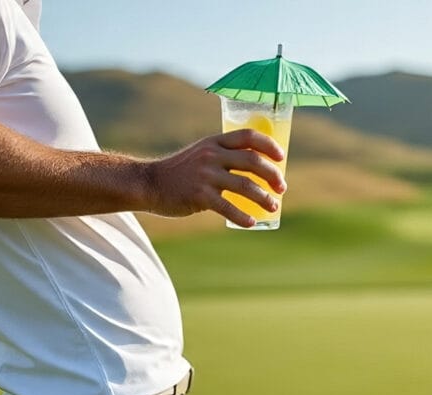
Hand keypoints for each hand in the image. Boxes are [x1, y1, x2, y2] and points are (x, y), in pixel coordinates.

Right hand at [144, 129, 286, 226]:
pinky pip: (227, 207)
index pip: (248, 135)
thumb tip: (256, 169)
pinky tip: (252, 223)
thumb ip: (223, 156)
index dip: (268, 145)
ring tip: (273, 207)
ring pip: (245, 186)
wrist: (150, 183)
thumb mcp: (202, 154)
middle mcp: (212, 155)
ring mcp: (205, 175)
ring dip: (263, 198)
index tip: (281, 157)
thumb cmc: (182, 171)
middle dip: (272, 175)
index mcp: (215, 142)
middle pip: (252, 162)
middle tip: (281, 188)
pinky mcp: (199, 195)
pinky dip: (242, 217)